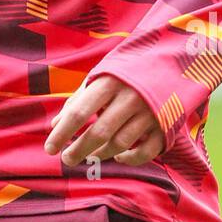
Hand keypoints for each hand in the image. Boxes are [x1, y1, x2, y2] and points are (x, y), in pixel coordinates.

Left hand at [44, 75, 164, 166]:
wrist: (172, 61)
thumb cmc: (126, 72)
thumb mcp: (101, 76)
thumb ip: (78, 99)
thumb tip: (55, 125)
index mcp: (110, 82)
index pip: (80, 112)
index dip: (62, 133)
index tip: (49, 148)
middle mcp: (130, 98)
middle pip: (100, 132)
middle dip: (79, 149)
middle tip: (66, 159)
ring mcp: (149, 113)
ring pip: (120, 144)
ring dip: (101, 154)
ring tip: (89, 155)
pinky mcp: (165, 125)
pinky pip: (145, 152)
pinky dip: (130, 159)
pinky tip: (119, 156)